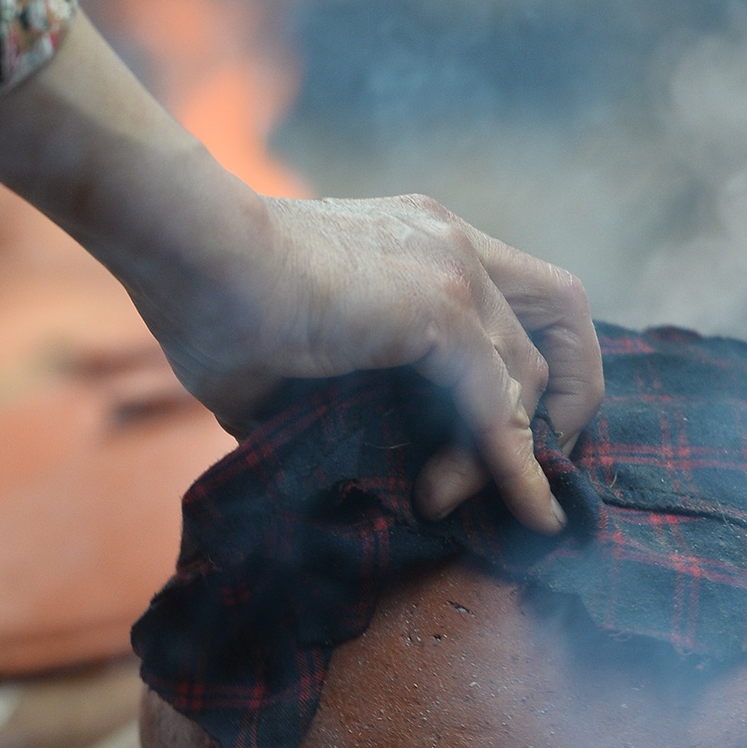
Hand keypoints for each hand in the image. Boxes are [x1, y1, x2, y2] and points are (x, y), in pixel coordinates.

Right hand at [0, 17, 602, 532]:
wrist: (185, 249)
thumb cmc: (204, 301)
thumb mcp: (285, 358)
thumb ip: (324, 398)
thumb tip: (319, 460)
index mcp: (418, 241)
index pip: (517, 298)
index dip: (525, 374)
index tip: (491, 440)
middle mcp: (450, 241)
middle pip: (561, 320)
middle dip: (560, 407)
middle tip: (521, 475)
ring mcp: (453, 267)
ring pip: (530, 376)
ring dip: (504, 454)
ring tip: (444, 501)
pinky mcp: (441, 305)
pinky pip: (501, 402)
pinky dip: (512, 463)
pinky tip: (516, 506)